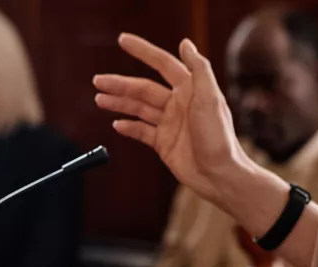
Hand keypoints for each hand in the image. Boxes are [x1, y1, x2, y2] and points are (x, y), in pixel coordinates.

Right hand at [94, 34, 254, 211]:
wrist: (219, 175)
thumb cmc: (219, 138)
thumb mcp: (211, 99)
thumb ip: (199, 69)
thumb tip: (186, 43)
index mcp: (190, 89)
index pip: (162, 64)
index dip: (143, 51)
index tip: (123, 40)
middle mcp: (178, 104)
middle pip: (143, 88)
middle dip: (120, 84)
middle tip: (98, 80)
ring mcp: (170, 124)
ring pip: (138, 108)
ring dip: (119, 103)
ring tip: (99, 99)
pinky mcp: (164, 143)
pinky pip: (141, 131)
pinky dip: (128, 127)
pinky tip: (116, 123)